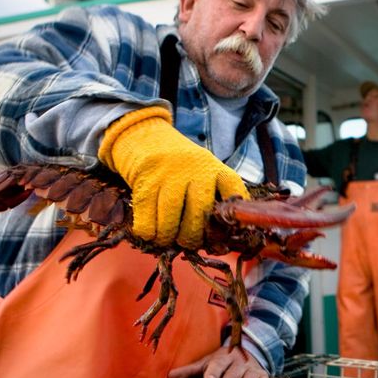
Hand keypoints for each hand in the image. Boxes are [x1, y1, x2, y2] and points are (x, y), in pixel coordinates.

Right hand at [98, 106, 248, 247]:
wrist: (144, 135)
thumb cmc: (178, 165)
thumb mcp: (203, 170)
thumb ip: (213, 195)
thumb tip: (218, 238)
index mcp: (214, 168)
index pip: (233, 192)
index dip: (233, 217)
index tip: (227, 233)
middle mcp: (194, 169)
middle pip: (199, 213)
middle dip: (193, 236)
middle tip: (188, 242)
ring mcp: (168, 174)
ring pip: (170, 218)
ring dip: (169, 236)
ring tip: (169, 239)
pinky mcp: (145, 181)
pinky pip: (146, 217)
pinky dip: (149, 232)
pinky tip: (151, 233)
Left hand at [168, 344, 270, 377]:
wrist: (249, 351)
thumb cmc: (223, 362)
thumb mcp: (207, 363)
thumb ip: (191, 371)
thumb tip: (170, 376)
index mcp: (223, 358)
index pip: (218, 364)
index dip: (213, 372)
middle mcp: (238, 363)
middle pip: (231, 376)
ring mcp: (251, 369)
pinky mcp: (262, 376)